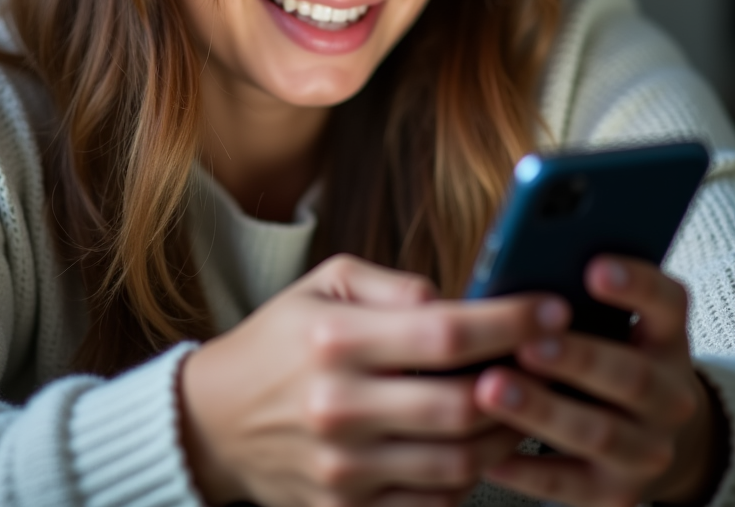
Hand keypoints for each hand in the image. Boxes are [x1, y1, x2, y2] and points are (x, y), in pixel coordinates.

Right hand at [178, 254, 570, 506]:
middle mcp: (340, 408)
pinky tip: (475, 443)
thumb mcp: (326, 284)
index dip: (511, 323)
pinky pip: (433, 504)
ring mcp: (343, 469)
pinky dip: (468, 476)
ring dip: (505, 434)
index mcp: (336, 340)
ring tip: (520, 402)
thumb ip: (396, 286)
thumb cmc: (282, 338)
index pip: (445, 333)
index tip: (553, 310)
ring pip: (460, 464)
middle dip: (523, 383)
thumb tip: (462, 301)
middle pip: (463, 407)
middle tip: (550, 362)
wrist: (215, 420)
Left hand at [474, 256, 725, 506]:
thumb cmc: (597, 352)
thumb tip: (509, 272)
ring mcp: (646, 448)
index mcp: (666, 337)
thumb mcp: (600, 322)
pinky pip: (569, 485)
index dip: (636, 285)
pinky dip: (527, 470)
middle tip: (527, 344)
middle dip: (577, 359)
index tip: (593, 269)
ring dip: (543, 411)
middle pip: (632, 376)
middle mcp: (669, 395)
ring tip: (491, 390)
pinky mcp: (616, 493)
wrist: (637, 432)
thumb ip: (568, 298)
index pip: (667, 303)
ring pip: (600, 433)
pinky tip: (489, 452)